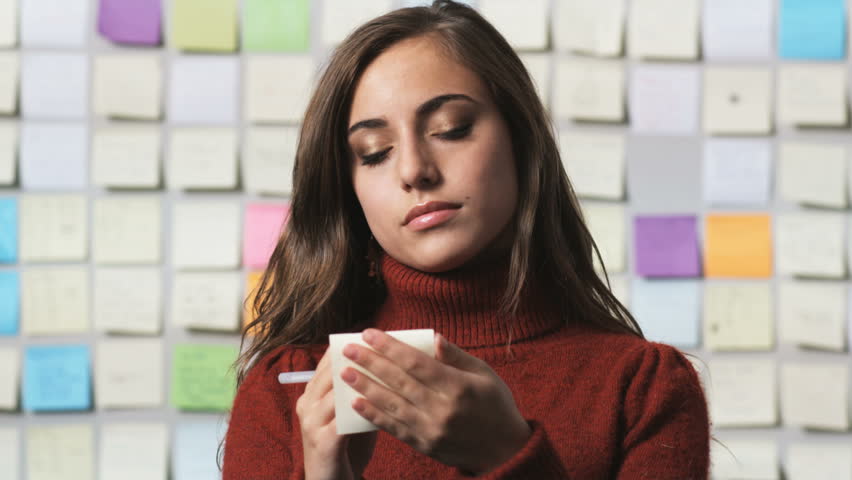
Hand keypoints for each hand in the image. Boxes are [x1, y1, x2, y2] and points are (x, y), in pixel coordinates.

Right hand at [296, 348, 376, 479]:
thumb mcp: (351, 410)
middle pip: (333, 371)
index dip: (351, 346)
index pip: (329, 360)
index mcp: (312, 392)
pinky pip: (344, 420)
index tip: (376, 336)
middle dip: (359, 358)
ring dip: (364, 380)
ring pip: (338, 391)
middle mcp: (307, 403)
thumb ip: (361, 388)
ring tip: (391, 371)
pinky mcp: (322, 442)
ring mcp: (311, 422)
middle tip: (387, 347)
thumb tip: (387, 361)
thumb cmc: (348, 445)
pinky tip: (385, 404)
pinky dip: (365, 409)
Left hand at [340, 329, 531, 474]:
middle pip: (400, 382)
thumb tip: (433, 337)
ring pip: (393, 405)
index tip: (369, 333)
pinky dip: (374, 416)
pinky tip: (356, 403)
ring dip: (366, 388)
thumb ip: (457, 356)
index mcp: (459, 387)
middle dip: (371, 363)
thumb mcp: (486, 375)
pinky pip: (395, 429)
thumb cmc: (496, 406)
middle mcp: (443, 409)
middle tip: (348, 349)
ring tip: (345, 373)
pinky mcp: (426, 446)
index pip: (417, 363)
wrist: (506, 452)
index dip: (391, 347)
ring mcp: (433, 430)